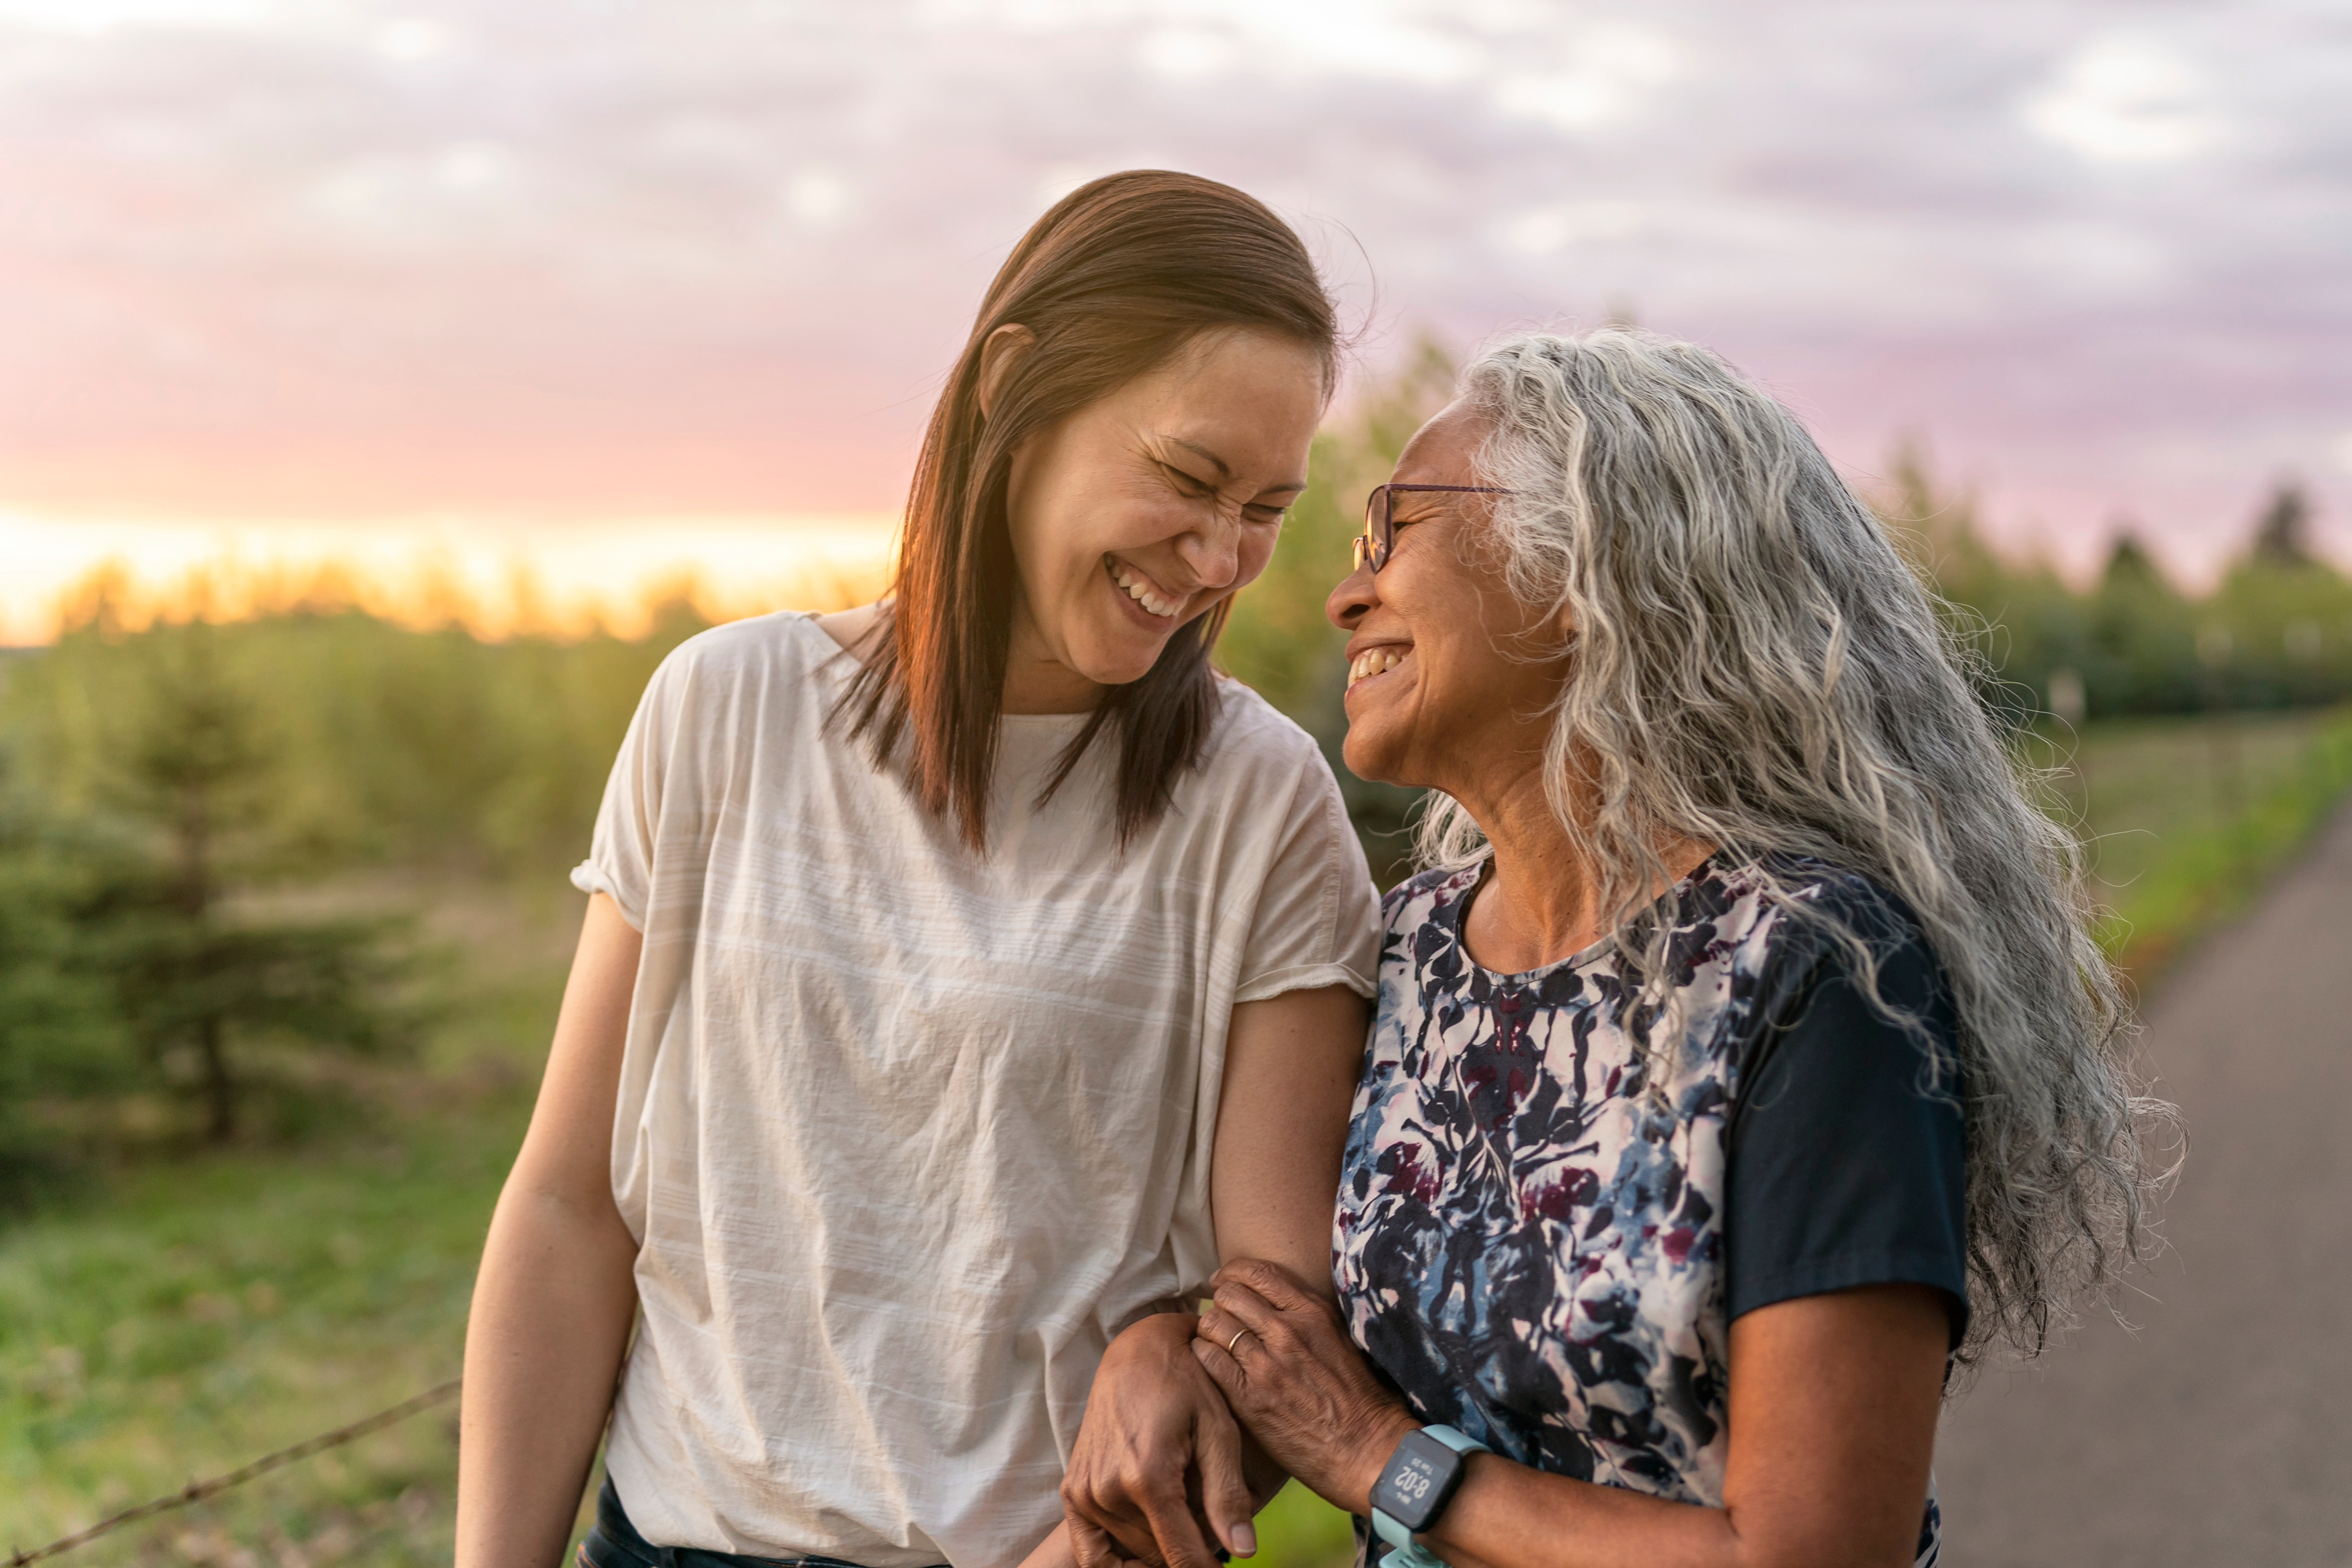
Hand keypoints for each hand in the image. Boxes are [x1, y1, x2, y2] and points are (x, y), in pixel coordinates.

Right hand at [1063, 1312, 1263, 1567]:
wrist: (1138, 1351)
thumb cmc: (1189, 1384)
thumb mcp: (1219, 1431)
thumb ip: (1227, 1494)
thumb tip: (1246, 1551)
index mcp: (1148, 1476)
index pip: (1181, 1557)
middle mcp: (1108, 1489)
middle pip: (1159, 1557)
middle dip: (1188, 1547)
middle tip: (1207, 1516)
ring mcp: (1085, 1491)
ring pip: (1133, 1553)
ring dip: (1160, 1544)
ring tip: (1183, 1508)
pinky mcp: (1072, 1490)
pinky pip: (1091, 1553)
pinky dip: (1116, 1561)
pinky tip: (1143, 1548)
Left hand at [1192, 1261, 1418, 1513]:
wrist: (1365, 1449)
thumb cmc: (1358, 1398)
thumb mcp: (1340, 1339)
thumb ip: (1307, 1315)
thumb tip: (1273, 1298)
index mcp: (1312, 1313)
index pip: (1257, 1272)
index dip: (1232, 1273)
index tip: (1225, 1283)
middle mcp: (1287, 1331)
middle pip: (1229, 1294)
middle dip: (1220, 1302)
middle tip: (1222, 1318)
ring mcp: (1267, 1365)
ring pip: (1213, 1324)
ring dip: (1209, 1330)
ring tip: (1216, 1343)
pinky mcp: (1250, 1398)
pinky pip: (1208, 1359)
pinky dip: (1202, 1356)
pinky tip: (1211, 1364)